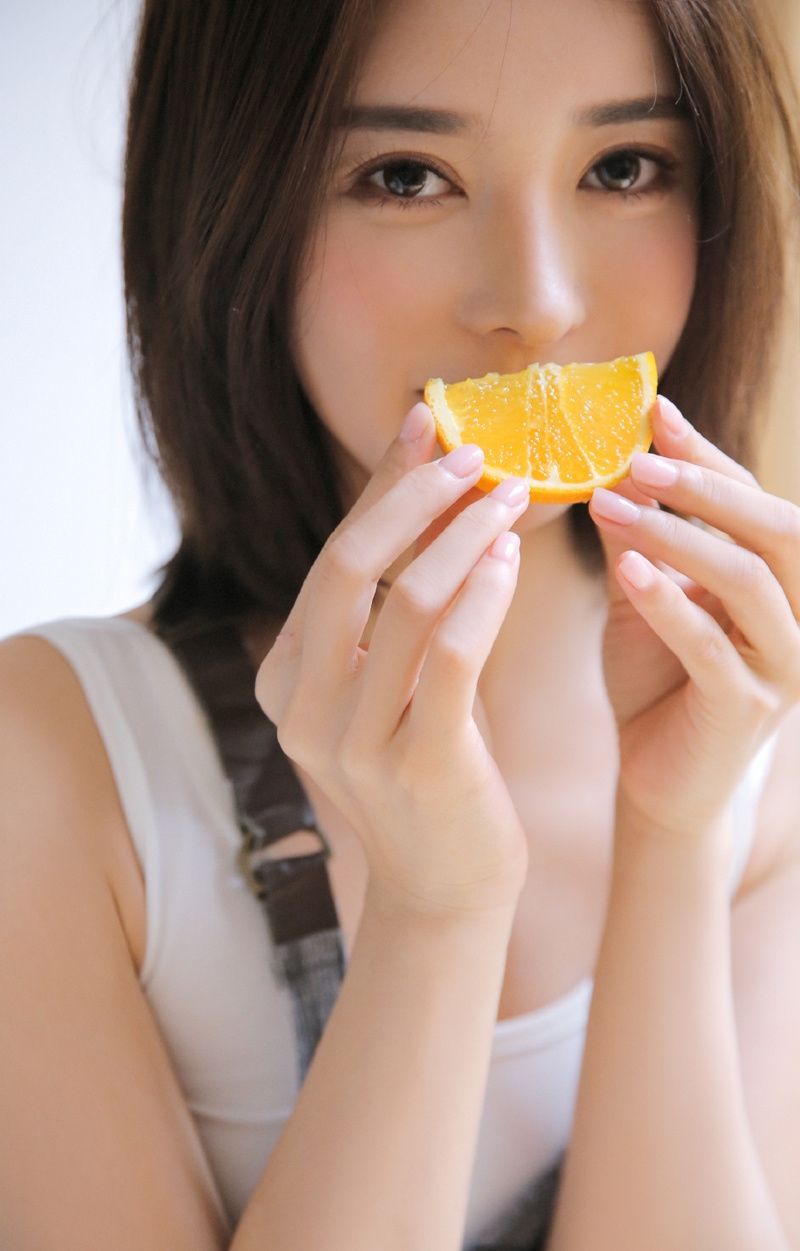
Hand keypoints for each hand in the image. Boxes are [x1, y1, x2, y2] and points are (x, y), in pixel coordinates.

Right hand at [255, 404, 529, 916]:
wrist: (448, 885)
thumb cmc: (431, 764)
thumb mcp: (399, 677)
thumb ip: (399, 598)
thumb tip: (432, 485)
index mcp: (284, 677)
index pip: (332, 557)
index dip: (382, 486)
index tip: (427, 425)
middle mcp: (301, 706)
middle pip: (348, 566)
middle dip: (415, 497)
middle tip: (475, 453)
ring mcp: (352, 742)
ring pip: (406, 603)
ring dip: (466, 536)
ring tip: (512, 499)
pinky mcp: (417, 765)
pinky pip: (453, 656)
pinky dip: (486, 594)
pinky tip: (514, 560)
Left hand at [590, 397, 799, 838]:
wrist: (659, 780)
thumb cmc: (655, 682)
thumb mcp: (640, 598)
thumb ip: (634, 541)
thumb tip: (606, 465)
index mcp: (779, 581)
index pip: (753, 502)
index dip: (705, 455)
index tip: (653, 412)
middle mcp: (798, 616)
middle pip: (776, 528)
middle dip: (707, 487)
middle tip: (637, 459)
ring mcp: (782, 665)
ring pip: (749, 580)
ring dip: (679, 536)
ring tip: (612, 505)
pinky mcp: (747, 709)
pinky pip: (715, 647)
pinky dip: (671, 604)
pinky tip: (626, 571)